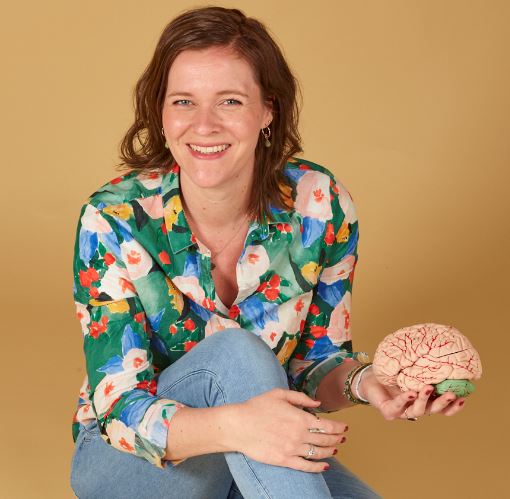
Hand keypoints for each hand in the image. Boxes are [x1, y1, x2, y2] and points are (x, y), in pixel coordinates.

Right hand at [230, 388, 348, 471]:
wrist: (239, 425)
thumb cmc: (257, 407)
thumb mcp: (279, 394)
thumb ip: (300, 397)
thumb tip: (317, 403)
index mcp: (300, 418)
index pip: (327, 425)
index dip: (339, 427)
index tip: (344, 427)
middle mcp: (299, 435)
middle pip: (325, 440)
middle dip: (337, 438)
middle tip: (343, 438)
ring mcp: (292, 449)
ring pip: (318, 453)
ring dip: (330, 452)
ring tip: (336, 449)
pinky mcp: (284, 460)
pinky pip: (306, 467)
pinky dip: (318, 468)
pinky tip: (325, 466)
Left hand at [359, 369, 465, 419]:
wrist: (369, 378)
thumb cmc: (391, 373)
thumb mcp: (409, 368)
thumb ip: (423, 364)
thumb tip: (439, 347)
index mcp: (424, 401)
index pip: (442, 407)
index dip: (453, 406)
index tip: (464, 398)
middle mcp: (415, 408)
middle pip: (433, 410)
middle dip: (443, 403)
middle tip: (451, 394)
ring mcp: (402, 411)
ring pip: (418, 410)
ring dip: (425, 400)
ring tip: (428, 388)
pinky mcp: (389, 412)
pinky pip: (398, 407)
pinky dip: (405, 400)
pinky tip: (410, 393)